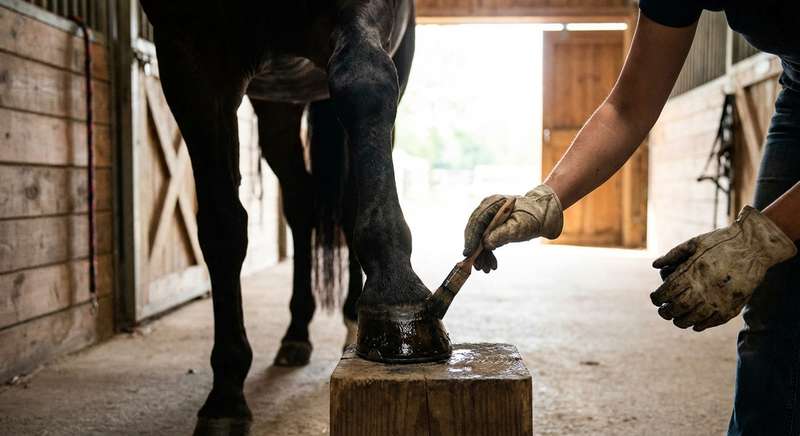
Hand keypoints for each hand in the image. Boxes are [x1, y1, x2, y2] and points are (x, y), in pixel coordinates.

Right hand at [463, 184, 563, 272]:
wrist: (544, 216)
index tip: (468, 254)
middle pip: (475, 230)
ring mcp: (489, 217)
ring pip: (479, 237)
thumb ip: (502, 234)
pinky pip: (485, 240)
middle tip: (478, 266)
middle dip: (476, 250)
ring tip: (486, 269)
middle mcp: (487, 208)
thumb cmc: (533, 218)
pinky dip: (488, 252)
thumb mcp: (520, 227)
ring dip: (482, 254)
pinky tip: (491, 263)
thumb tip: (485, 244)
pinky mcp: (492, 226)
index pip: (477, 222)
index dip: (472, 239)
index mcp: (493, 203)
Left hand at [651, 206, 796, 330]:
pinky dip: (701, 325)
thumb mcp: (695, 242)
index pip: (667, 292)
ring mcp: (719, 300)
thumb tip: (655, 265)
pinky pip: (713, 322)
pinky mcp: (733, 306)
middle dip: (666, 312)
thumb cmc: (722, 241)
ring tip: (676, 319)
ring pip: (693, 319)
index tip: (655, 299)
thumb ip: (673, 254)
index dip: (657, 298)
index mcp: (692, 272)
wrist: (755, 246)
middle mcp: (704, 288)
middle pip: (677, 308)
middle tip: (663, 312)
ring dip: (681, 321)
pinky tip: (695, 324)